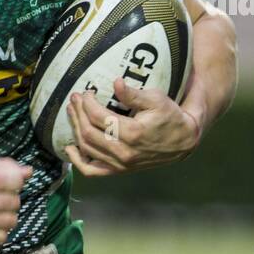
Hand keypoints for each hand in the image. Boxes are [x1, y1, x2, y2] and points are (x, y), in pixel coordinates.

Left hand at [64, 78, 200, 176]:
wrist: (183, 141)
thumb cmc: (170, 117)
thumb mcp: (156, 100)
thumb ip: (134, 94)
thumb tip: (115, 82)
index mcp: (132, 133)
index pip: (99, 118)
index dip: (88, 104)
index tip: (86, 92)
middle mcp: (123, 152)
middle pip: (88, 133)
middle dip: (78, 113)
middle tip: (74, 99)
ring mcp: (120, 164)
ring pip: (87, 148)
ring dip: (75, 129)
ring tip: (72, 113)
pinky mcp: (119, 170)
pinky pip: (91, 170)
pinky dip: (77, 160)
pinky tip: (70, 148)